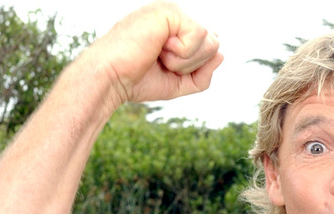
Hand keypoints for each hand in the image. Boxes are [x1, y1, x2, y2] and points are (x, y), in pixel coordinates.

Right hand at [87, 1, 223, 106]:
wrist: (111, 78)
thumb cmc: (138, 80)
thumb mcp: (179, 82)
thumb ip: (203, 73)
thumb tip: (222, 54)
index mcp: (175, 30)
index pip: (209, 47)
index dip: (195, 67)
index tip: (164, 67)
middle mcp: (174, 17)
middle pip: (214, 44)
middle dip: (192, 64)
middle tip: (162, 62)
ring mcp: (171, 11)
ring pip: (211, 41)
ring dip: (186, 60)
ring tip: (159, 55)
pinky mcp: (170, 11)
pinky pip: (200, 35)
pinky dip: (182, 52)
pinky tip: (159, 47)